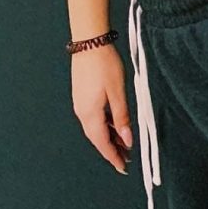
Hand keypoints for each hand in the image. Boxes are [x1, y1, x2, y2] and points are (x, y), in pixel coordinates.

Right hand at [71, 44, 133, 174]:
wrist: (89, 41)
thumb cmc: (104, 64)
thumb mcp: (118, 91)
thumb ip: (122, 117)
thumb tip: (127, 139)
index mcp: (90, 114)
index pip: (102, 142)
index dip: (112, 156)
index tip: (122, 167)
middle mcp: (81, 112)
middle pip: (97, 137)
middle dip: (111, 149)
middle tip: (126, 158)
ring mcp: (80, 103)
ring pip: (95, 127)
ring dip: (108, 136)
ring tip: (123, 143)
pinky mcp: (81, 95)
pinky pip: (93, 117)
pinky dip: (104, 124)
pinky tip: (113, 123)